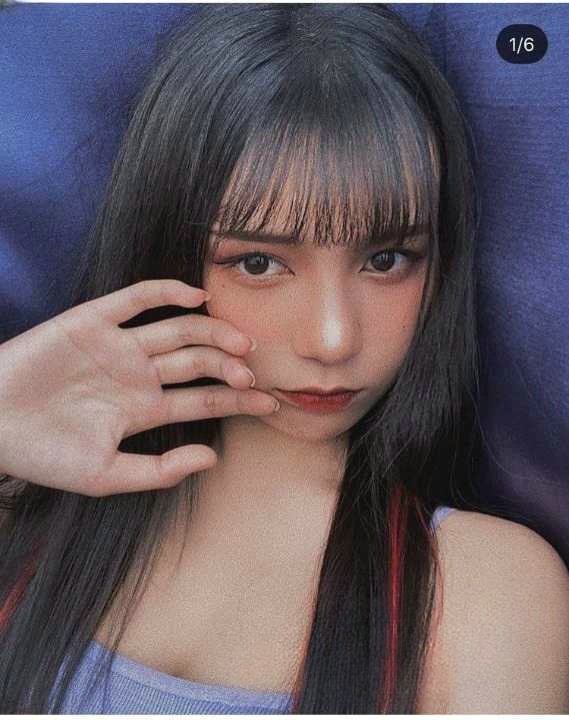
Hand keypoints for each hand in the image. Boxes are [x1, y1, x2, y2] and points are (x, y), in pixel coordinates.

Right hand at [0, 280, 277, 495]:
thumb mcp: (105, 476)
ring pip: (177, 330)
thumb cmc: (43, 455)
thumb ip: (160, 471)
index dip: (238, 400)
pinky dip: (166, 292)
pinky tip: (196, 296)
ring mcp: (118, 346)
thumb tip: (213, 458)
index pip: (204, 399)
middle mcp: (138, 373)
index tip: (272, 404)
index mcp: (144, 408)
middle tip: (252, 374)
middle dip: (229, 366)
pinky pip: (135, 299)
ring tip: (239, 343)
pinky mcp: (91, 321)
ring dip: (211, 333)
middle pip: (198, 362)